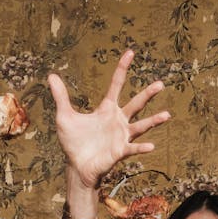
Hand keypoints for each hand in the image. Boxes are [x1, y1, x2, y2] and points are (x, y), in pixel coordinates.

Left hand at [49, 49, 169, 191]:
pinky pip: (133, 148)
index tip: (130, 53)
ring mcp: (121, 136)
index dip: (122, 68)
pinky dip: (142, 147)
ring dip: (153, 121)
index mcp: (106, 109)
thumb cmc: (73, 142)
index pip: (117, 84)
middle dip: (147, 94)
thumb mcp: (65, 116)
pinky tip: (151, 146)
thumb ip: (61, 97)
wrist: (77, 165)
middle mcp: (118, 120)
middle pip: (136, 104)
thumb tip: (51, 75)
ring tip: (166, 115)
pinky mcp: (120, 151)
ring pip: (141, 126)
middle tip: (160, 84)